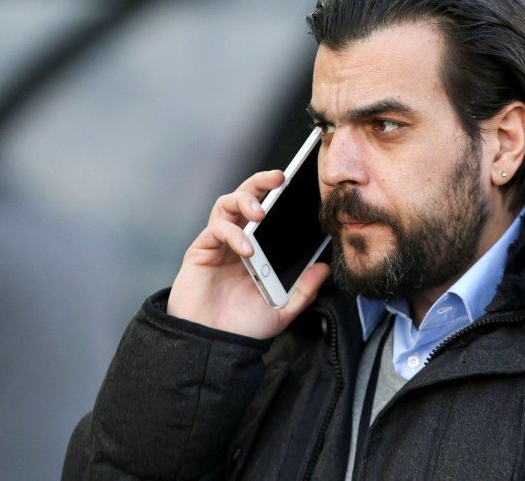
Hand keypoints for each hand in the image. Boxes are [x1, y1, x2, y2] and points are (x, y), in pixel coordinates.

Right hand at [167, 170, 329, 338]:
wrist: (214, 346)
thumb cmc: (242, 327)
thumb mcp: (283, 310)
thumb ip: (303, 290)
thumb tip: (324, 268)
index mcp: (259, 249)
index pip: (269, 212)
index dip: (279, 195)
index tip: (299, 184)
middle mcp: (238, 241)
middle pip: (246, 197)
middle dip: (261, 182)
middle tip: (279, 178)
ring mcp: (218, 244)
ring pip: (227, 204)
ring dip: (245, 201)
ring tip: (260, 213)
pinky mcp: (201, 251)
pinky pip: (215, 229)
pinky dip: (232, 233)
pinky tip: (246, 249)